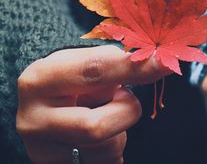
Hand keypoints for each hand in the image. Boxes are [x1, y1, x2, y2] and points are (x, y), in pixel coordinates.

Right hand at [16, 45, 167, 163]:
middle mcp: (33, 118)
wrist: (42, 106)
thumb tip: (158, 63)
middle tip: (124, 97)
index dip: (135, 68)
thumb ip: (117, 63)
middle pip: (96, 127)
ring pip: (106, 148)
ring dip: (120, 129)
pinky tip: (100, 135)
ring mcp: (41, 149)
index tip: (166, 64)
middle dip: (126, 111)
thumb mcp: (85, 61)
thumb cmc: (72, 79)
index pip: (96, 72)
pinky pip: (105, 162)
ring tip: (104, 113)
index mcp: (41, 79)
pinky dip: (114, 146)